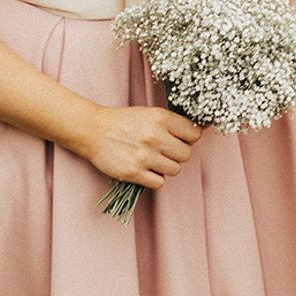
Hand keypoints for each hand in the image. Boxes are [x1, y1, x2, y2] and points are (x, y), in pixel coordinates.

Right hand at [75, 104, 202, 187]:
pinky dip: (154, 178)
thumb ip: (174, 122)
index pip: (194, 134)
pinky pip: (159, 183)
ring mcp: (144, 156)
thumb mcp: (151, 113)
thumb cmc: (124, 121)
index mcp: (161, 118)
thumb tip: (202, 130)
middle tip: (166, 150)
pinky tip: (146, 169)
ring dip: (167, 167)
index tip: (181, 139)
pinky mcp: (133, 173)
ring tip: (154, 159)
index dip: (190, 138)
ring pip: (175, 170)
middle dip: (178, 153)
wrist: (93, 130)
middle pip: (186, 154)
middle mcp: (155, 136)